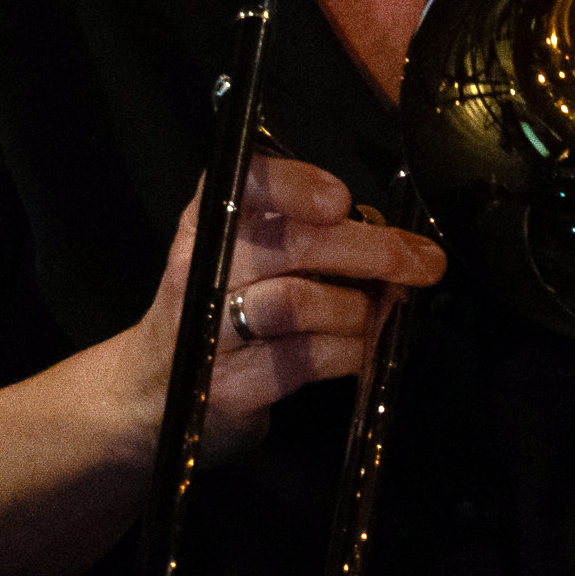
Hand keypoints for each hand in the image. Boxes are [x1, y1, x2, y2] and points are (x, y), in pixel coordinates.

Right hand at [141, 152, 446, 461]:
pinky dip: (353, 350)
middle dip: (370, 250)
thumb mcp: (246, 253)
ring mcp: (213, 330)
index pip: (246, 183)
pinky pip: (309, 359)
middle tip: (423, 260)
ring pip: (300, 303)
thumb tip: (389, 234)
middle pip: (291, 246)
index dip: (294, 186)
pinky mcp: (233, 385)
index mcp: (212, 220)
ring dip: (361, 306)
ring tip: (388, 307)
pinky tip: (366, 345)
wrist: (151, 392)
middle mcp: (204, 267)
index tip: (340, 200)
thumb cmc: (221, 306)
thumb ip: (306, 233)